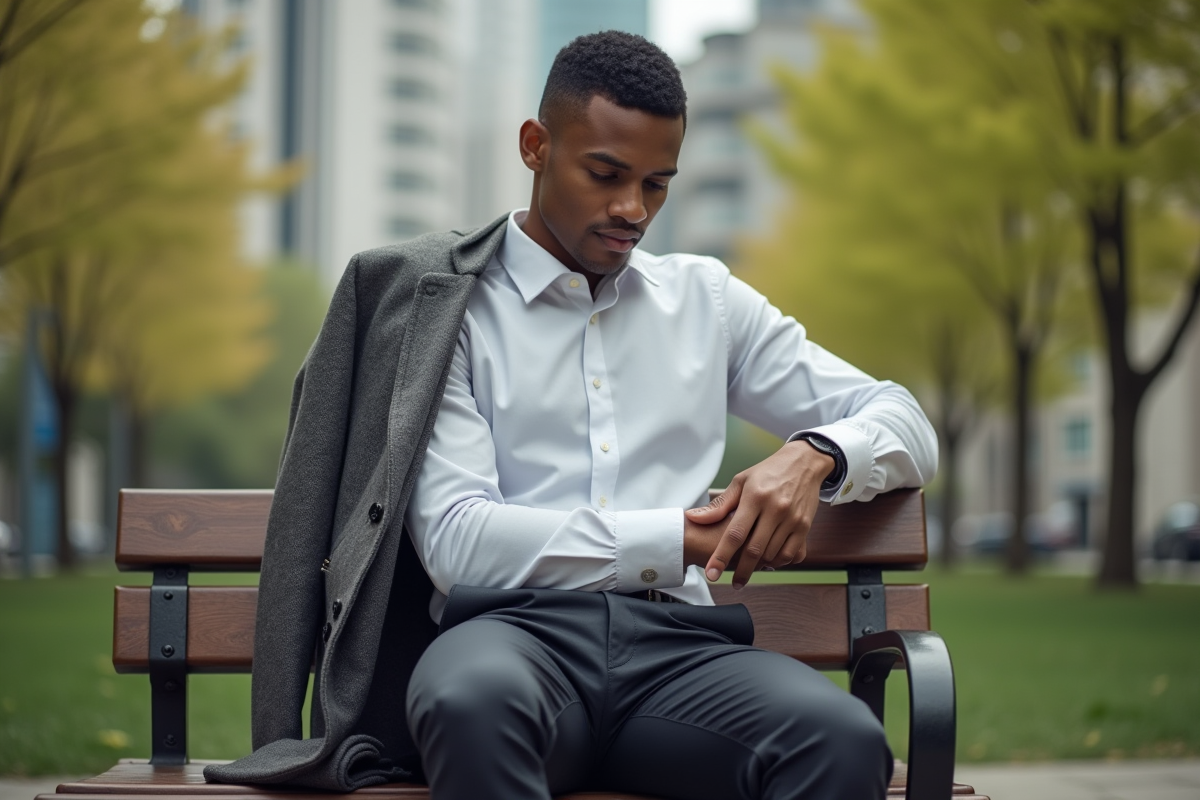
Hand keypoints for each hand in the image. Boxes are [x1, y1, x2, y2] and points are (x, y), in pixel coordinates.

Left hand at [685, 440, 832, 588]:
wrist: (804, 463)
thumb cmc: (767, 472)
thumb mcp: (741, 481)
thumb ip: (719, 505)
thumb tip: (694, 518)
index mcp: (755, 497)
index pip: (735, 533)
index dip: (721, 556)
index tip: (712, 573)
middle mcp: (775, 509)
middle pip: (754, 550)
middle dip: (742, 571)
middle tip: (734, 583)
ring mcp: (792, 518)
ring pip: (773, 555)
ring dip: (760, 565)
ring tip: (751, 565)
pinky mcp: (805, 525)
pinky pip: (791, 554)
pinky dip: (779, 562)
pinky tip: (770, 560)